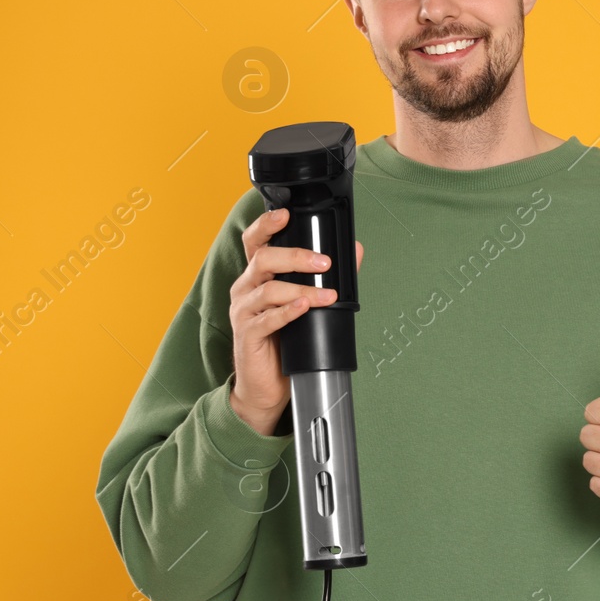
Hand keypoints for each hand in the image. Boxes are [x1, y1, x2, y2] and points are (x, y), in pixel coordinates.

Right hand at [228, 206, 363, 435]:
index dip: (266, 225)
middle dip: (295, 256)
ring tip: (327, 294)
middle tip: (324, 262)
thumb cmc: (284, 341)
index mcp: (256, 276)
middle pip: (262, 259)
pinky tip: (305, 307)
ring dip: (301, 288)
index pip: (255, 242)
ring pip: (268, 289)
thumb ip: (326, 276)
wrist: (267, 386)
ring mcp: (243, 312)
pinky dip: (289, 311)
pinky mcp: (247, 335)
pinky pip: (267, 319)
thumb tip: (356, 250)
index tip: (287, 214)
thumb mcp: (305, 303)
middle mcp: (245, 289)